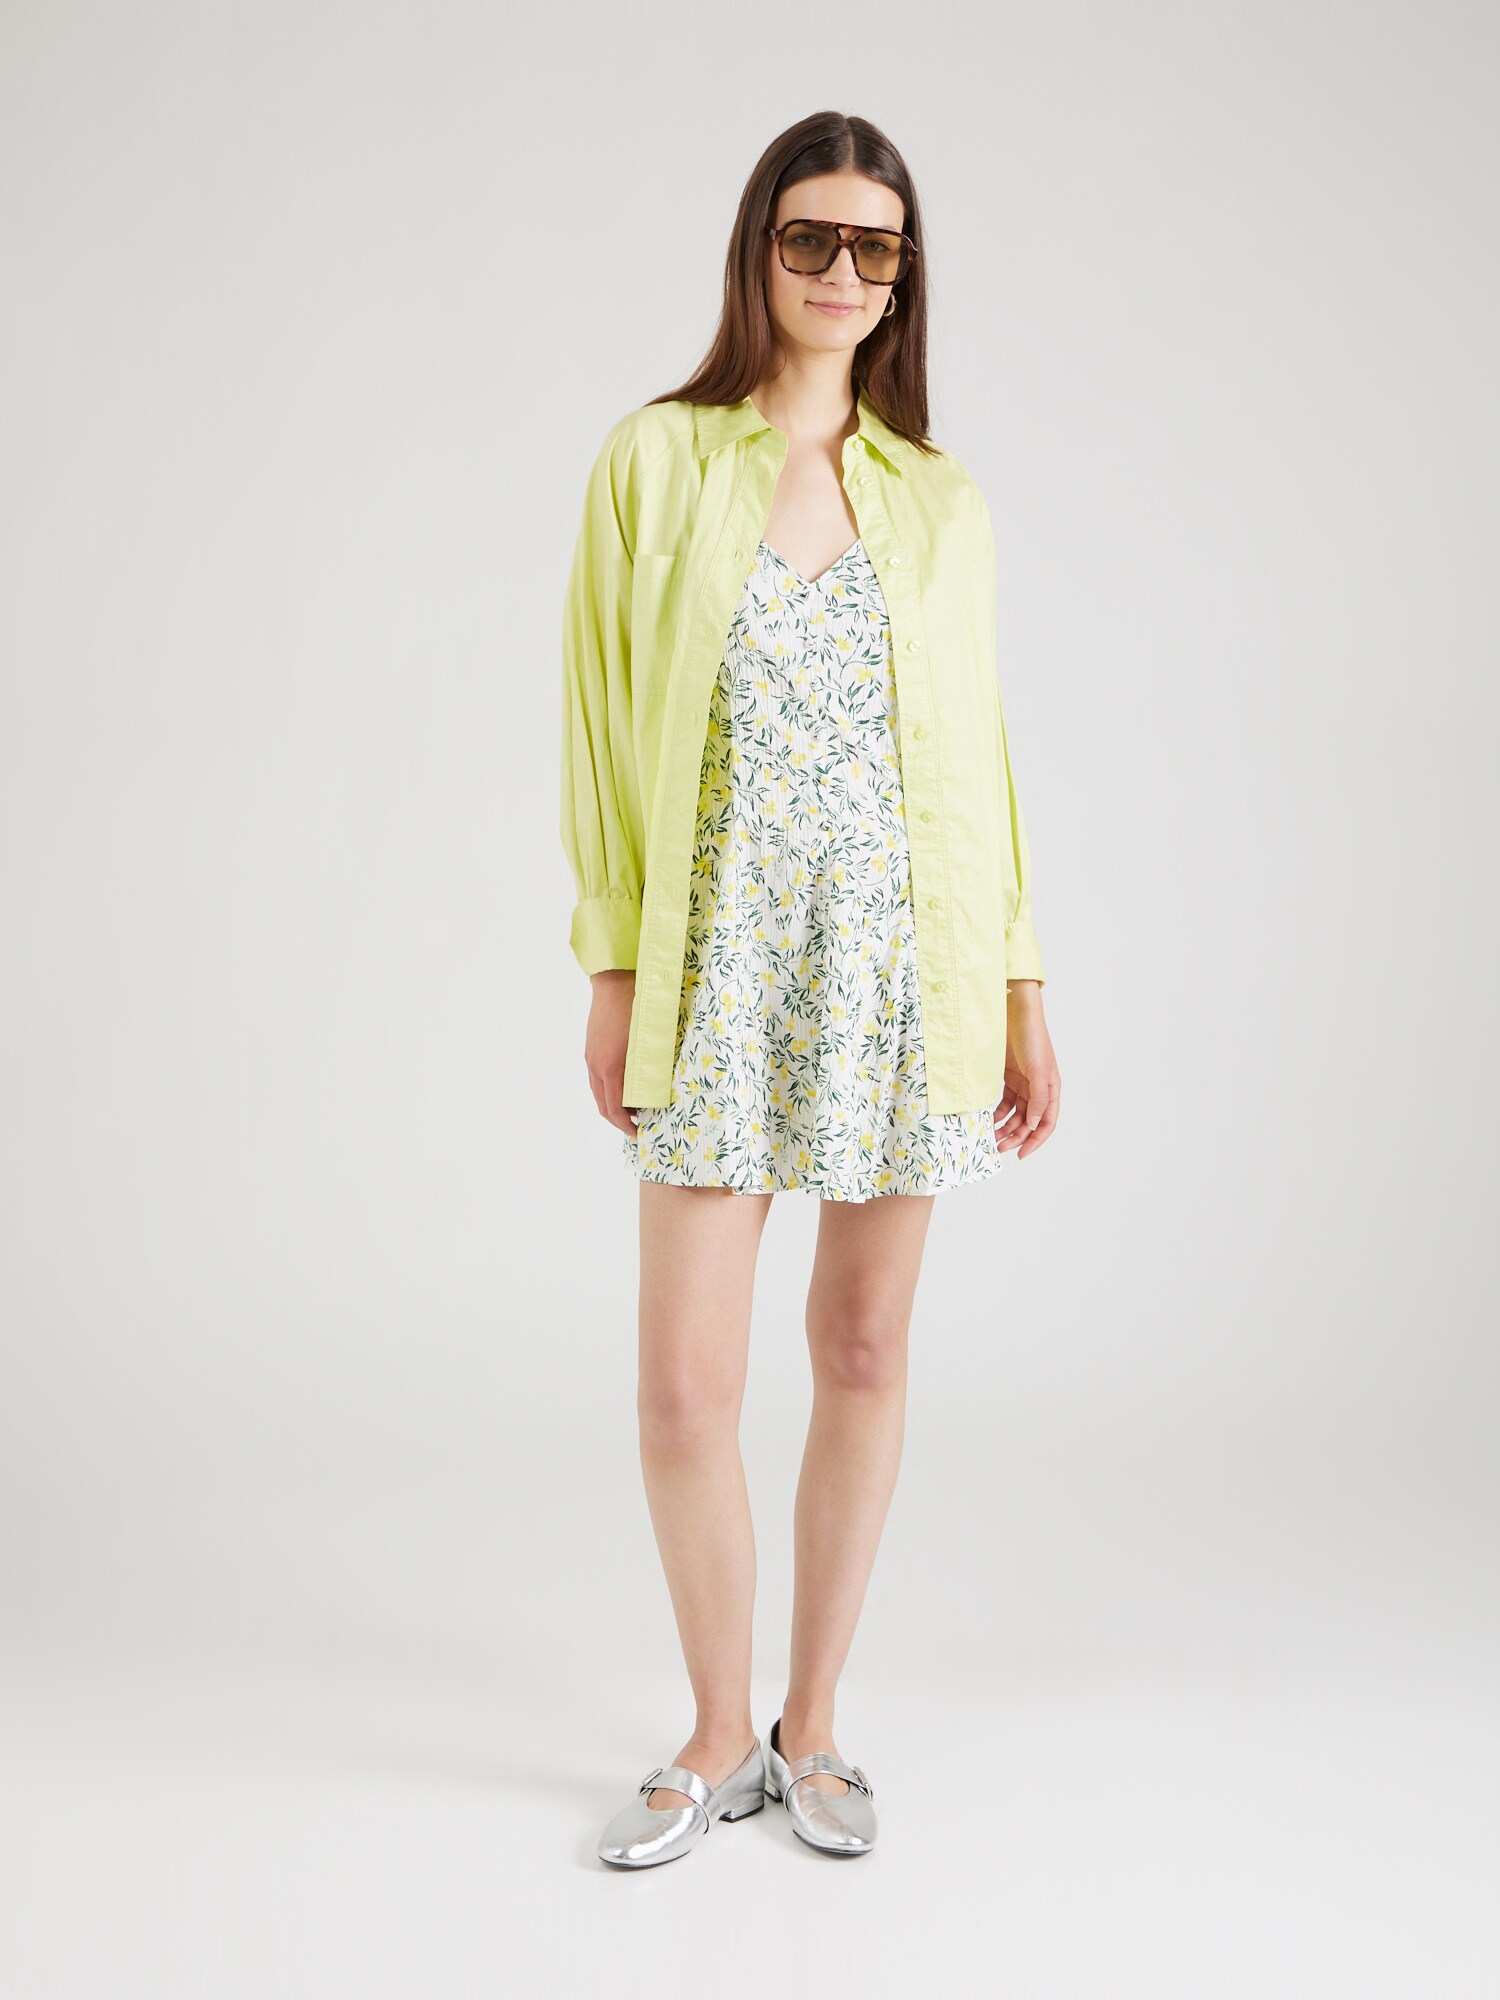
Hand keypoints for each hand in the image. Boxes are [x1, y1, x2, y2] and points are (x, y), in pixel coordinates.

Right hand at [586, 969, 640, 1136]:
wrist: (616, 980)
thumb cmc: (639, 1008)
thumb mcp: (651, 1041)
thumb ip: (651, 1069)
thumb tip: (658, 1090)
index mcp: (611, 1068)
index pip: (615, 1109)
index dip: (626, 1126)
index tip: (639, 1133)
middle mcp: (596, 1066)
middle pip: (603, 1106)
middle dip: (619, 1120)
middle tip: (637, 1126)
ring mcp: (591, 1057)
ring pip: (598, 1092)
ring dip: (613, 1105)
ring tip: (633, 1108)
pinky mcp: (591, 1049)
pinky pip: (597, 1078)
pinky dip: (608, 1089)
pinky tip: (623, 1085)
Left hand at [993, 981, 1059, 1159]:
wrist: (1015, 1013)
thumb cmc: (1032, 1039)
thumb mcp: (1038, 1071)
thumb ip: (1037, 1098)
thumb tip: (1034, 1124)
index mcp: (1050, 1090)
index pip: (1046, 1123)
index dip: (1035, 1140)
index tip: (1020, 1153)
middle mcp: (1037, 1090)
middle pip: (1027, 1122)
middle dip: (1015, 1137)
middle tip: (997, 1147)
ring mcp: (1022, 1084)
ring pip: (1014, 1114)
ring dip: (1004, 1127)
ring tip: (989, 1136)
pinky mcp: (1007, 1077)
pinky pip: (1003, 1101)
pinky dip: (996, 1112)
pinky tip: (986, 1119)